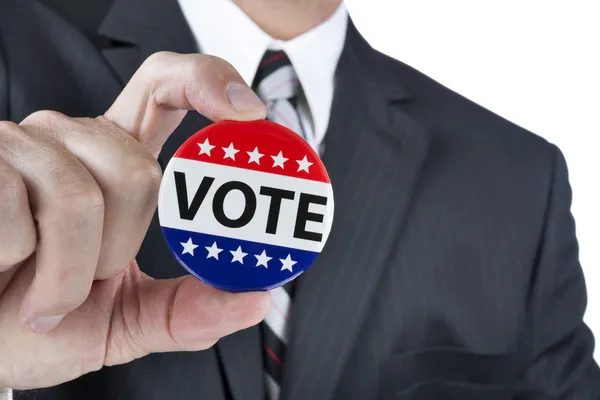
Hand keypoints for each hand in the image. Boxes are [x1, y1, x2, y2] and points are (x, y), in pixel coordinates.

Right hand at [0, 52, 269, 389]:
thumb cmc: (44, 320)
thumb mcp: (128, 320)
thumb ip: (189, 310)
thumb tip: (254, 300)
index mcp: (116, 160)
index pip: (165, 91)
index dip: (208, 83)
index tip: (247, 111)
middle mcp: (71, 138)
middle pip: (137, 171)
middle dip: (118, 250)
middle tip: (87, 280)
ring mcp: (19, 143)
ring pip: (78, 198)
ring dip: (67, 274)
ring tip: (43, 290)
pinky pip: (14, 212)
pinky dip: (14, 263)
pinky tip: (0, 267)